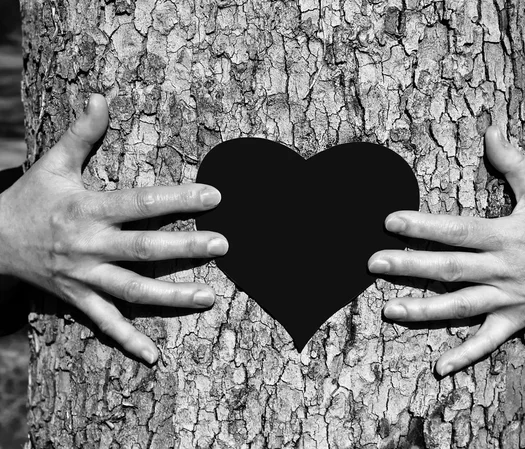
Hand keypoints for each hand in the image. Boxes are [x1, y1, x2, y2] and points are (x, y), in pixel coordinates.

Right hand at [0, 94, 227, 363]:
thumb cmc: (32, 199)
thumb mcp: (53, 164)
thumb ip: (81, 134)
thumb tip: (101, 97)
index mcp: (87, 209)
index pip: (140, 203)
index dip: (177, 199)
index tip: (214, 196)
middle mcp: (88, 246)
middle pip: (144, 249)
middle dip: (185, 248)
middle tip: (224, 245)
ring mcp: (83, 277)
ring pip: (132, 291)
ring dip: (171, 296)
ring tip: (210, 297)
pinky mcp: (77, 299)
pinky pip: (104, 324)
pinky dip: (128, 340)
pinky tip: (154, 356)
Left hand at [368, 126, 524, 375]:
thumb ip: (513, 161)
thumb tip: (490, 127)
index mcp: (506, 235)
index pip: (458, 230)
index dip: (423, 226)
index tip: (389, 221)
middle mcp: (504, 268)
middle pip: (450, 269)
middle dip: (409, 267)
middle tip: (372, 262)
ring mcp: (509, 298)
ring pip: (461, 307)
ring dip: (425, 310)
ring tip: (389, 310)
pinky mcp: (516, 320)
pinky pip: (489, 342)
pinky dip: (465, 354)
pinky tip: (438, 367)